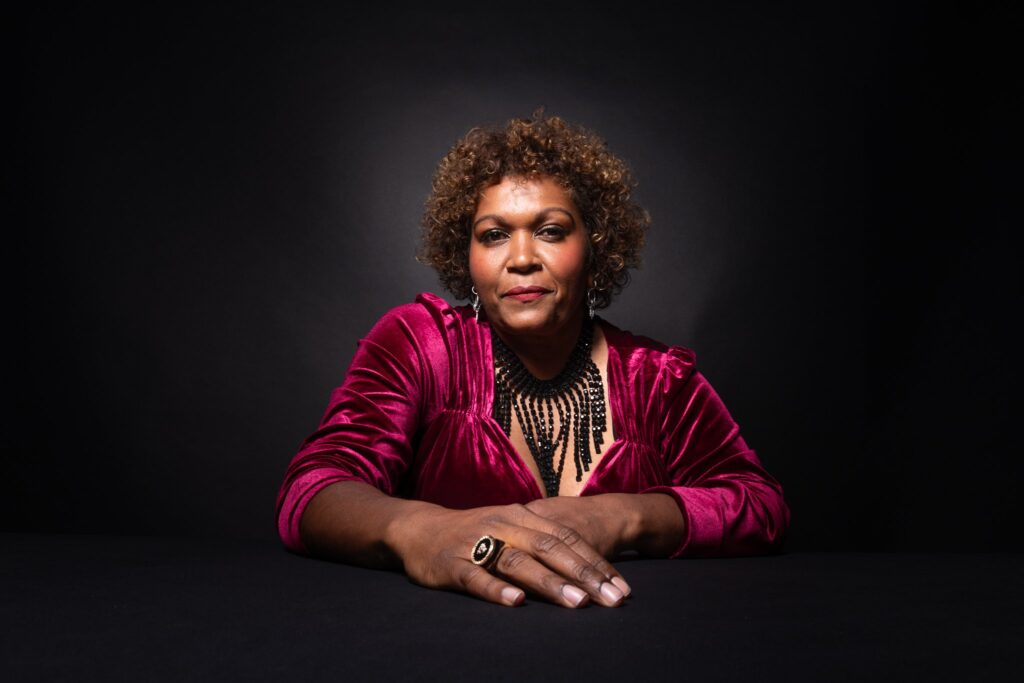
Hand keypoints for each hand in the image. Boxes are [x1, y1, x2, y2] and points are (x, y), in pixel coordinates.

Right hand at [391, 503, 631, 608]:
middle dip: (585, 575)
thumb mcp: (512, 527)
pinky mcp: (452, 563)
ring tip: (577, 603)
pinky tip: (516, 603)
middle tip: (612, 600)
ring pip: (519, 562)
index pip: (568, 538)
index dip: (597, 562)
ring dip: (550, 583)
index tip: (622, 588)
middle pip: (551, 548)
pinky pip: (477, 577)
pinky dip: (497, 590)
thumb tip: (590, 568)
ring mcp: (478, 543)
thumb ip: (545, 541)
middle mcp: (504, 524)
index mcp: (523, 515)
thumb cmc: (476, 532)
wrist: (420, 528)